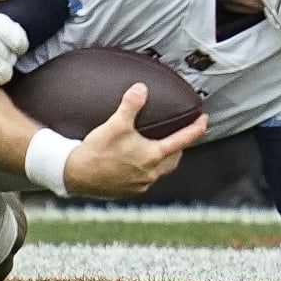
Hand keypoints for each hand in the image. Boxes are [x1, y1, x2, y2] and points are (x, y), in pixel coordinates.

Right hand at [61, 83, 207, 195]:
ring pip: (161, 171)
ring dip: (164, 160)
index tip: (204, 121)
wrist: (76, 174)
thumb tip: (141, 89)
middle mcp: (151, 172)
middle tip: (179, 137)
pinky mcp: (130, 191)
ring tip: (157, 150)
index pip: (183, 140)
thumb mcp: (115, 124)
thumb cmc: (97, 151)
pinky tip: (136, 165)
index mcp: (153, 155)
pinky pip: (146, 180)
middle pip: (175, 158)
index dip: (196, 129)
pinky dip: (147, 171)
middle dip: (180, 147)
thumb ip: (131, 105)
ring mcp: (141, 184)